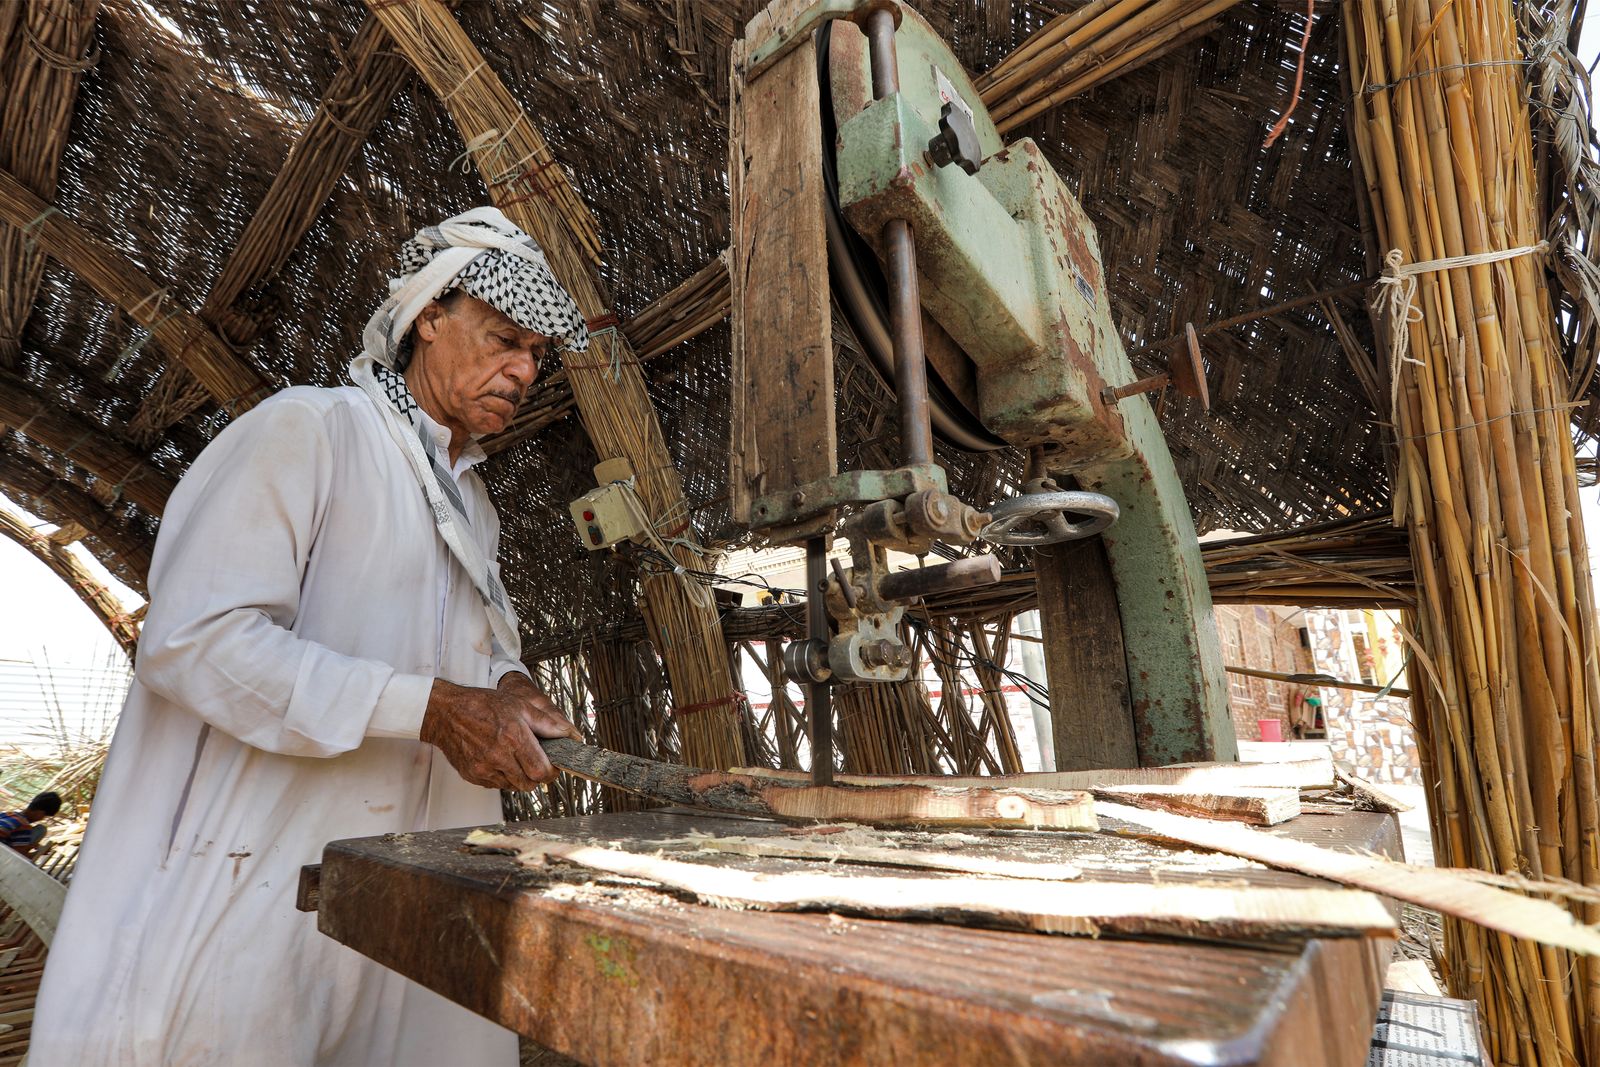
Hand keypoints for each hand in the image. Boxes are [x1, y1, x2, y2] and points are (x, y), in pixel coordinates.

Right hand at [420, 676, 580, 789]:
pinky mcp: (473, 775)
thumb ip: (547, 723)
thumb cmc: (483, 706)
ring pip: (513, 786)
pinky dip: (503, 776)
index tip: (553, 766)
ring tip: (515, 757)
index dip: (551, 772)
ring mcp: (484, 768)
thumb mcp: (519, 706)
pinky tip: (499, 759)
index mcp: (513, 738)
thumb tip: (569, 734)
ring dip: (520, 777)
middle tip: (536, 762)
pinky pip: (496, 784)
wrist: (447, 713)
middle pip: (529, 784)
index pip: (541, 771)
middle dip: (537, 776)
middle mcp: (498, 756)